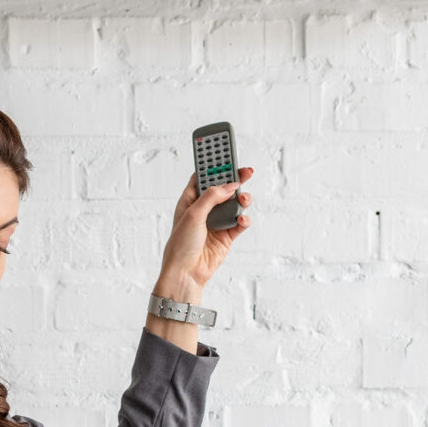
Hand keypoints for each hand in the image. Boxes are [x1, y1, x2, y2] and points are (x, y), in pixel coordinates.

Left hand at [157, 166, 251, 301]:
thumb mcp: (193, 214)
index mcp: (191, 200)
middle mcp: (205, 209)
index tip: (225, 153)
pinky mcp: (227, 235)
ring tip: (244, 200)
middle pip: (223, 187)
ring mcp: (217, 222)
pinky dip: (244, 220)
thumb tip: (230, 185)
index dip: (214, 165)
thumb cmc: (181, 244)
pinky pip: (241, 223)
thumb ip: (212, 197)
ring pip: (235, 203)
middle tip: (246, 171)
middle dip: (235, 179)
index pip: (204, 176)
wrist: (186, 273)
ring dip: (242, 199)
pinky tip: (241, 220)